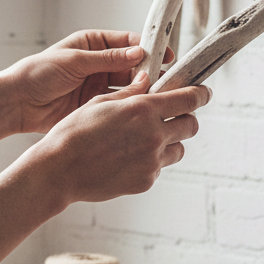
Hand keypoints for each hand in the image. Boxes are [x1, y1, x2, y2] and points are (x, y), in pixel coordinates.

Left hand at [10, 29, 172, 133]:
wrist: (17, 103)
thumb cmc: (38, 73)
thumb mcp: (74, 60)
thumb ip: (107, 59)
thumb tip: (139, 53)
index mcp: (93, 44)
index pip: (127, 43)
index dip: (148, 48)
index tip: (165, 56)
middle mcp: (99, 63)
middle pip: (132, 65)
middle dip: (149, 71)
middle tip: (167, 79)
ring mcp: (98, 85)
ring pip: (128, 86)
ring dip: (142, 89)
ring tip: (158, 95)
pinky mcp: (95, 105)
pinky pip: (118, 103)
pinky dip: (130, 105)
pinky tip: (141, 108)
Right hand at [32, 71, 209, 203]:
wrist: (60, 170)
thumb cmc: (75, 132)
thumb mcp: (101, 102)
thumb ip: (131, 93)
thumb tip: (148, 82)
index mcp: (144, 109)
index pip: (189, 99)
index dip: (200, 94)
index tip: (203, 93)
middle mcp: (154, 135)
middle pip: (191, 125)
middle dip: (185, 118)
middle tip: (172, 117)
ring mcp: (152, 161)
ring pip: (178, 149)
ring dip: (170, 142)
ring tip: (145, 140)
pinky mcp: (146, 181)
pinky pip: (159, 167)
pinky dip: (151, 161)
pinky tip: (128, 158)